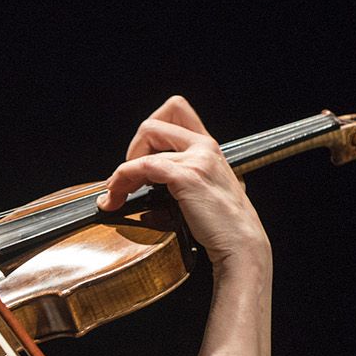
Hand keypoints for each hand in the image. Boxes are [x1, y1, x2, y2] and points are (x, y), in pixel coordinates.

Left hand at [98, 96, 268, 268]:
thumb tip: (145, 198)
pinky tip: (117, 198)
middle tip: (128, 175)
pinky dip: (122, 180)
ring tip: (115, 194)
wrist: (240, 244)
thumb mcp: (204, 194)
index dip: (151, 132)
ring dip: (121, 170)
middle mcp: (204, 146)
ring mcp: (197, 159)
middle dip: (133, 147)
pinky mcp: (186, 177)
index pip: (176, 111)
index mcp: (209, 147)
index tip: (141, 158)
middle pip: (154, 122)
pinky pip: (142, 166)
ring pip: (145, 142)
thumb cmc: (224, 227)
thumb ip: (181, 184)